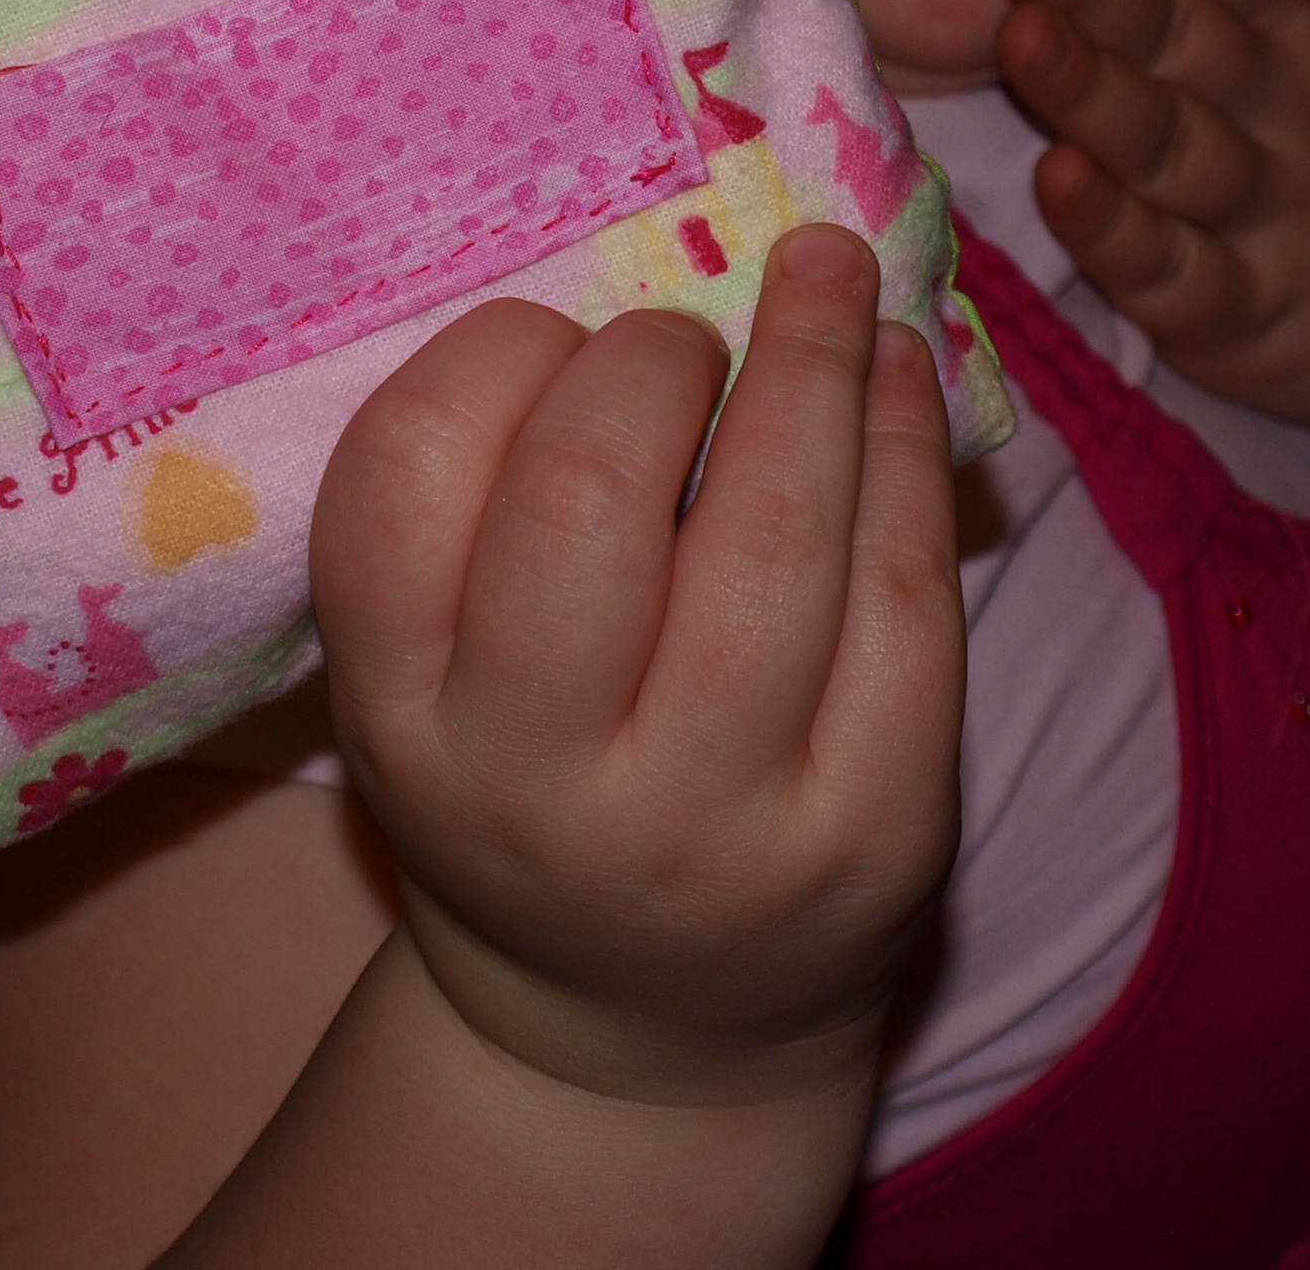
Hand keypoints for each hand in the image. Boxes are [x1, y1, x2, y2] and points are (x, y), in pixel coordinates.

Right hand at [310, 227, 963, 1113]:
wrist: (649, 1033)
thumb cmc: (536, 782)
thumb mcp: (439, 674)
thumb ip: (479, 502)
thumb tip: (643, 276)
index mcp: (403, 715)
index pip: (403, 476)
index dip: (490, 357)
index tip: (551, 340)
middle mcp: (540, 783)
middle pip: (584, 497)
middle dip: (649, 359)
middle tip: (681, 338)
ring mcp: (719, 822)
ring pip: (773, 539)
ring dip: (808, 361)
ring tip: (822, 276)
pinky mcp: (876, 832)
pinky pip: (907, 598)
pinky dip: (906, 451)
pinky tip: (896, 373)